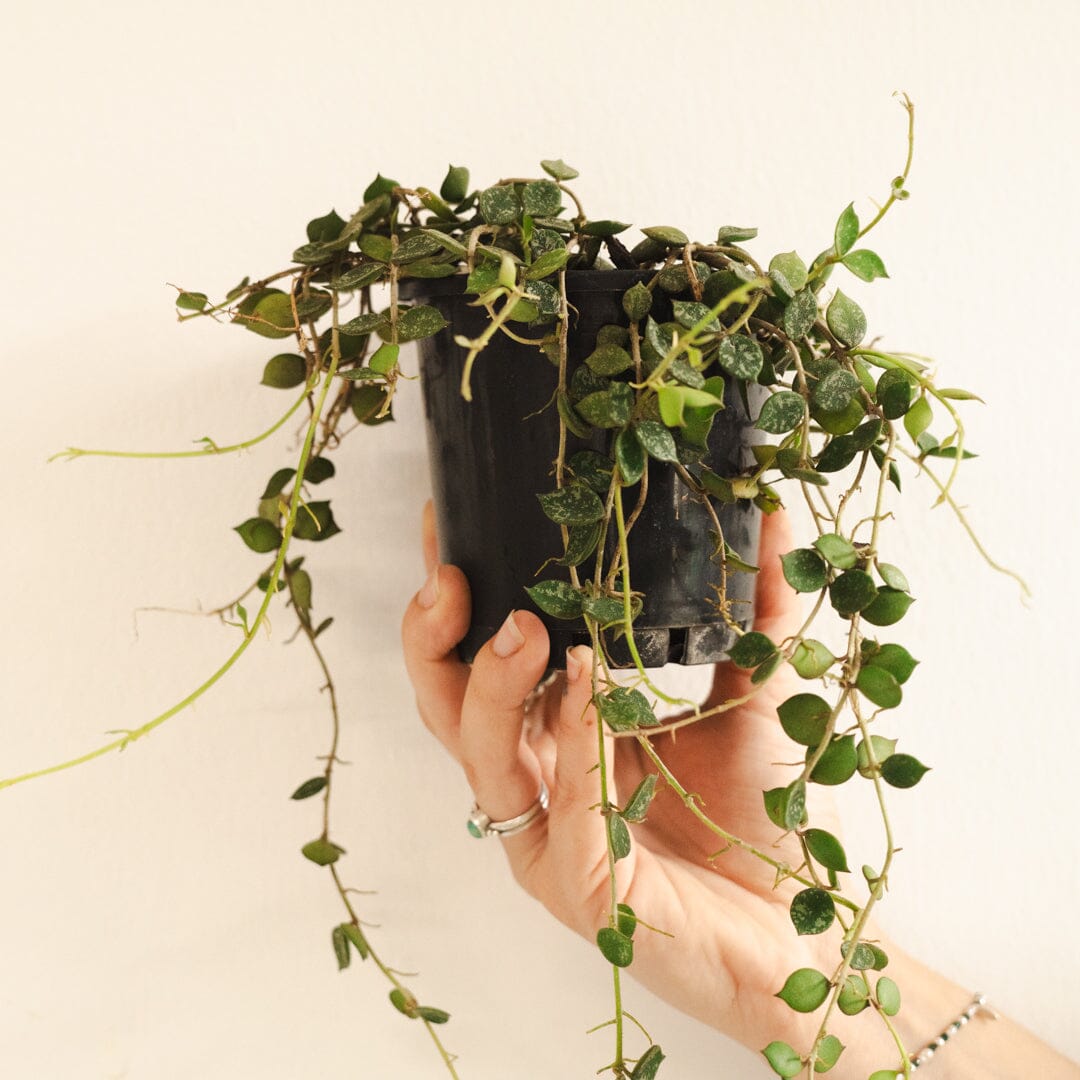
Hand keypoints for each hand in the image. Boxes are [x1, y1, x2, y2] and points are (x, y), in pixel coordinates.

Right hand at [401, 502, 842, 1056]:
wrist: (801, 927)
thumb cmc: (760, 816)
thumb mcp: (753, 691)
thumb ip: (756, 606)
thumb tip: (772, 514)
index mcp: (559, 736)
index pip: (483, 662)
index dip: (456, 600)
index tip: (452, 525)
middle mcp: (540, 784)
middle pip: (449, 710)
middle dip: (435, 640)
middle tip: (454, 579)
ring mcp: (552, 840)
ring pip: (483, 760)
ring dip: (491, 686)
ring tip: (521, 628)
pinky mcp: (583, 890)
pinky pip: (564, 811)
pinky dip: (573, 743)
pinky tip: (587, 684)